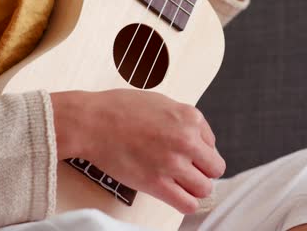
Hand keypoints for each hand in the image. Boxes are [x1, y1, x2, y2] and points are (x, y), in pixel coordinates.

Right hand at [50, 89, 225, 213]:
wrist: (91, 122)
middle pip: (214, 168)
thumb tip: (196, 137)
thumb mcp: (161, 102)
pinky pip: (187, 204)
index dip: (199, 150)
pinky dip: (186, 203)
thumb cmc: (119, 109)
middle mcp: (186, 140)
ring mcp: (172, 163)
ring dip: (195, 187)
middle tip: (188, 169)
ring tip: (180, 182)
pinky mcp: (156, 184)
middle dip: (203, 170)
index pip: (212, 143)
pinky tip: (176, 195)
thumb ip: (183, 119)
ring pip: (204, 188)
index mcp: (190, 117)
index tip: (186, 152)